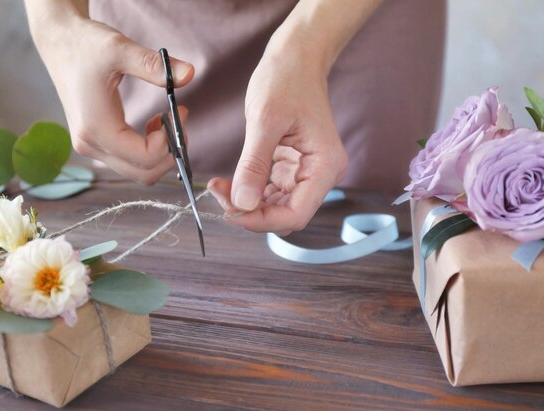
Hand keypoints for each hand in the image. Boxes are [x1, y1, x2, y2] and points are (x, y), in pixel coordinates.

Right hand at [30, 15, 193, 183]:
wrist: (59, 41)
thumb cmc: (86, 44)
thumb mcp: (120, 48)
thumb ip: (154, 65)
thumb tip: (190, 73)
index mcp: (96, 127)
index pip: (144, 158)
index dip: (169, 141)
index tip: (179, 111)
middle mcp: (90, 144)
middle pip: (143, 173)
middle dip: (170, 152)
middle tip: (180, 120)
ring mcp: (91, 146)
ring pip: (138, 171)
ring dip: (161, 152)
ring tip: (167, 119)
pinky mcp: (95, 143)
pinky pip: (130, 161)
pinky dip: (149, 150)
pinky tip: (155, 123)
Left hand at [208, 47, 346, 233]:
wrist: (297, 57)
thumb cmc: (286, 79)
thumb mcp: (264, 121)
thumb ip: (253, 165)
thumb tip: (242, 204)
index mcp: (324, 166)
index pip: (296, 215)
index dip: (262, 221)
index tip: (229, 212)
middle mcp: (321, 175)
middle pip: (286, 215)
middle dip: (251, 212)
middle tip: (219, 194)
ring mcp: (308, 173)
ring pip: (277, 207)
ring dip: (248, 204)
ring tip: (220, 186)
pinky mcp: (294, 168)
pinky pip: (273, 193)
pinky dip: (251, 192)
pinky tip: (232, 181)